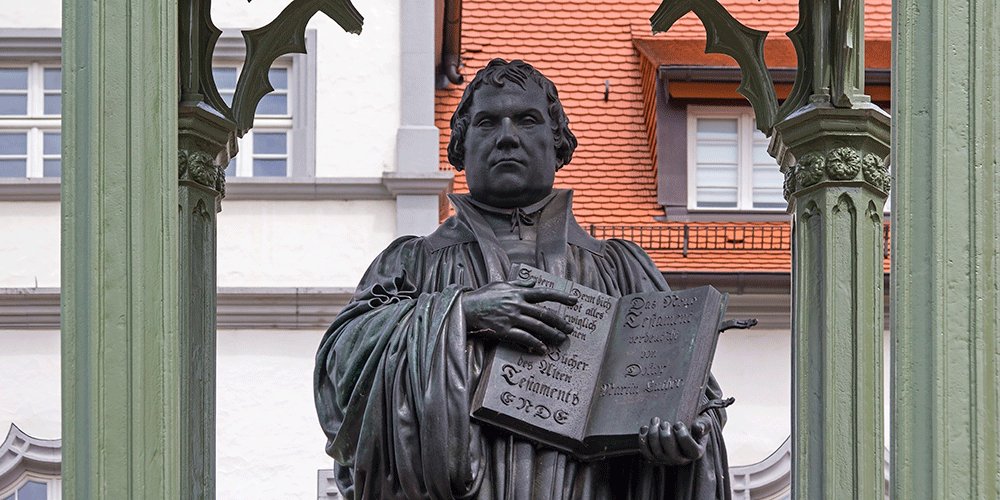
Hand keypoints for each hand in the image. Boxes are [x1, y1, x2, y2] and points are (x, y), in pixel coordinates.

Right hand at [462, 279, 576, 353]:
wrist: (465, 308)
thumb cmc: (482, 296)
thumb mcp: (500, 285)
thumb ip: (518, 284)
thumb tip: (533, 282)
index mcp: (517, 292)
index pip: (544, 293)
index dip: (561, 297)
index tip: (574, 300)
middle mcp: (517, 304)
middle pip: (544, 313)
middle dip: (560, 321)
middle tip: (570, 328)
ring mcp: (511, 318)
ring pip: (538, 327)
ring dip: (552, 334)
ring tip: (561, 339)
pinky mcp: (505, 330)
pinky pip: (524, 338)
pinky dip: (535, 344)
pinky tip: (542, 349)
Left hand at [637, 415, 711, 465]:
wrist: (683, 428)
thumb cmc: (694, 424)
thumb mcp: (704, 422)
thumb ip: (704, 424)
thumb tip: (697, 428)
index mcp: (695, 452)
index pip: (690, 449)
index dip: (682, 435)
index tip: (678, 424)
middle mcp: (681, 459)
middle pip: (671, 452)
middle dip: (665, 434)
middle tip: (664, 422)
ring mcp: (667, 460)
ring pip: (657, 451)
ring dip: (653, 434)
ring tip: (655, 421)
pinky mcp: (654, 457)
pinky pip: (646, 452)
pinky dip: (643, 440)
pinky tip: (645, 428)